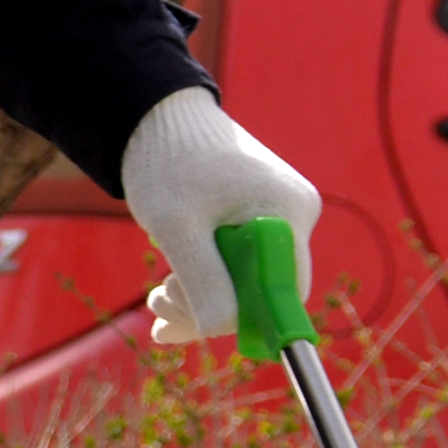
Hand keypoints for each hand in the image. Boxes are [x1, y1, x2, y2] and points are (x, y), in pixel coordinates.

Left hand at [121, 87, 322, 345]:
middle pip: (263, 291)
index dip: (245, 317)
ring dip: (197, 298)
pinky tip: (167, 298)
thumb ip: (202, 279)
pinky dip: (201, 284)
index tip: (196, 323)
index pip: (285, 290)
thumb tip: (222, 330)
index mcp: (287, 211)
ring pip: (244, 283)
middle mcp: (292, 215)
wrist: (155, 117)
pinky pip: (236, 268)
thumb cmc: (166, 161)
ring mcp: (276, 217)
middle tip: (157, 302)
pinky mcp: (254, 221)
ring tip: (155, 297)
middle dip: (208, 308)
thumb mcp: (176, 225)